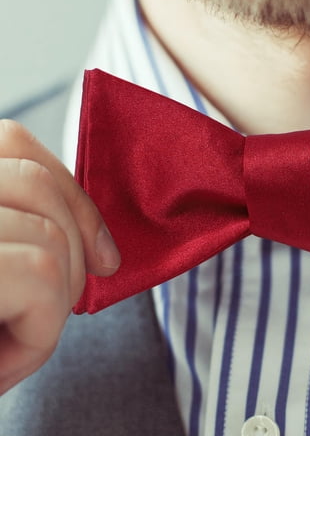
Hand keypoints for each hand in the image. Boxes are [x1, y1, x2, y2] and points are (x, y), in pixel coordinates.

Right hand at [0, 120, 119, 394]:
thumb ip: (18, 236)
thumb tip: (96, 241)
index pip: (11, 143)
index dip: (69, 192)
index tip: (100, 253)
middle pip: (34, 184)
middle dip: (73, 253)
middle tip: (48, 312)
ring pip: (48, 238)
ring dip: (51, 309)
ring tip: (6, 346)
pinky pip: (41, 277)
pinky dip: (40, 336)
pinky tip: (2, 366)